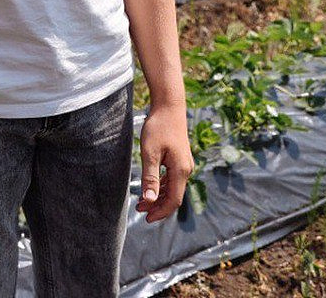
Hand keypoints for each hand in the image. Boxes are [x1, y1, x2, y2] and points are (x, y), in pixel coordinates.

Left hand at [136, 103, 193, 222]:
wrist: (169, 107)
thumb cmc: (158, 128)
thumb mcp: (150, 153)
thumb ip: (150, 178)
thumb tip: (149, 201)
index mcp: (181, 170)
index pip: (174, 200)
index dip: (161, 212)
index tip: (146, 218)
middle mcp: (186, 169)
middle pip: (174, 196)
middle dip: (158, 206)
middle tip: (140, 210)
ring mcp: (184, 164)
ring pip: (173, 188)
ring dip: (159, 196)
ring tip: (142, 201)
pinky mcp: (180, 159)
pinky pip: (173, 179)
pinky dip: (162, 186)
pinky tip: (151, 187)